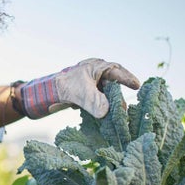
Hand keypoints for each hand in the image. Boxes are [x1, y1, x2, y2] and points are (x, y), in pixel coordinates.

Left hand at [17, 58, 139, 118]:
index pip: (116, 71)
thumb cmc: (64, 88)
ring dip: (109, 104)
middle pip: (113, 84)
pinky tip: (102, 117)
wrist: (46, 93)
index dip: (128, 79)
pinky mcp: (87, 93)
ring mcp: (92, 82)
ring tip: (116, 116)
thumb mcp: (81, 95)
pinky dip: (101, 107)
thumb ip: (94, 102)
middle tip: (124, 110)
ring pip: (106, 93)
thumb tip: (107, 112)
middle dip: (118, 97)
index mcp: (96, 67)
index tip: (138, 86)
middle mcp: (96, 73)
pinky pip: (99, 99)